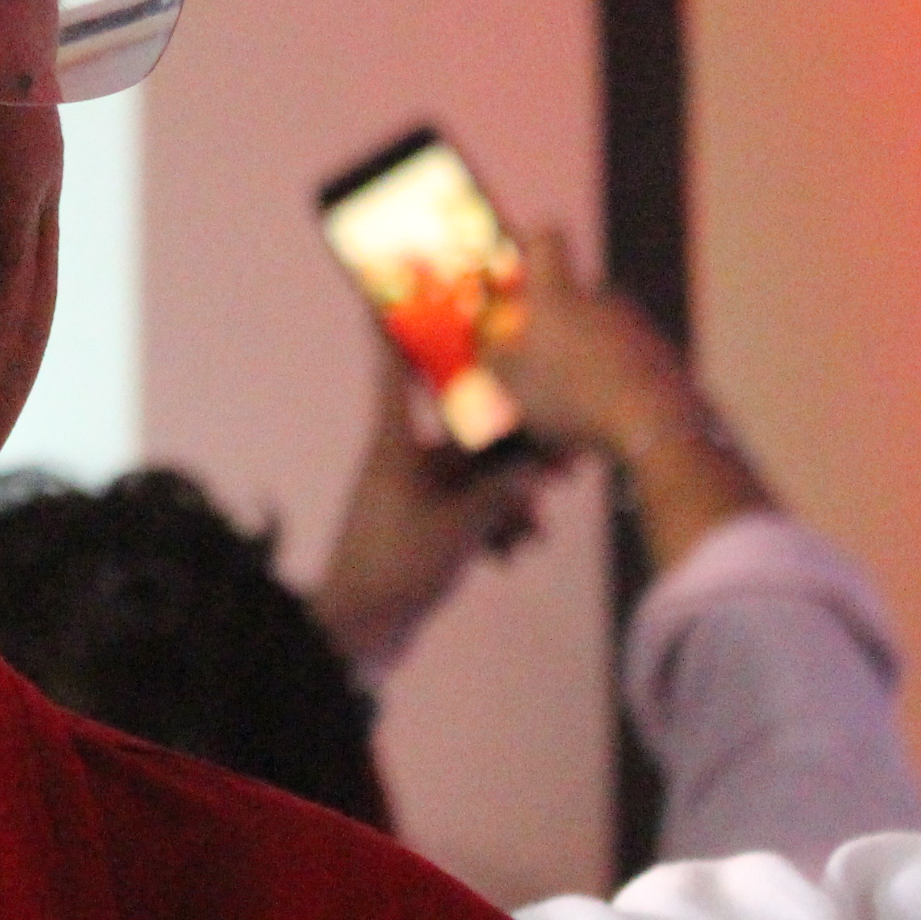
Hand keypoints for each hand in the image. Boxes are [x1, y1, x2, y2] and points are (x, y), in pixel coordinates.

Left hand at [309, 348, 566, 678]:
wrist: (360, 633)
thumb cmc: (394, 570)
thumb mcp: (459, 528)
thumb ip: (501, 491)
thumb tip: (538, 463)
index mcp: (393, 448)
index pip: (393, 373)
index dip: (392, 329)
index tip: (387, 286)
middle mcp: (401, 463)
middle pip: (463, 434)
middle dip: (512, 449)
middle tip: (561, 460)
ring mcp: (412, 495)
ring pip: (475, 477)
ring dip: (508, 499)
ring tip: (533, 530)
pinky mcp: (423, 526)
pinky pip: (469, 509)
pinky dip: (494, 525)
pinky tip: (514, 552)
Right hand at [487, 229, 770, 572]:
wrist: (657, 424)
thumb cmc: (573, 399)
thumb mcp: (512, 384)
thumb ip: (493, 357)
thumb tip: (488, 343)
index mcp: (557, 296)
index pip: (545, 241)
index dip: (529, 242)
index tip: (517, 257)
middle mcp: (600, 298)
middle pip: (569, 296)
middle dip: (552, 323)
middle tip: (534, 363)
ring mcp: (636, 324)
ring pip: (597, 331)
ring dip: (583, 356)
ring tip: (570, 405)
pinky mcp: (663, 353)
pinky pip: (625, 359)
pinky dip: (612, 379)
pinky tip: (604, 416)